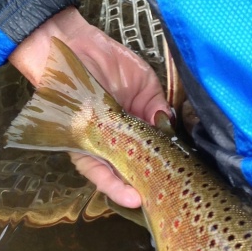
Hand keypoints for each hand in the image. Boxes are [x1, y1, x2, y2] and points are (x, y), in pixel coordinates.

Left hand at [9, 7, 169, 206]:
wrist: (69, 45)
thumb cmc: (105, 59)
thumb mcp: (143, 82)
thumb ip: (156, 105)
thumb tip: (170, 129)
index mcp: (134, 124)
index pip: (153, 149)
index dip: (166, 162)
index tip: (182, 176)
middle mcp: (117, 138)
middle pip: (136, 168)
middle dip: (153, 185)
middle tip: (170, 198)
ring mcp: (98, 143)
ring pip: (116, 175)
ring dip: (133, 191)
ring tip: (151, 204)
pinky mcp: (79, 145)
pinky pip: (95, 169)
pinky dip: (112, 184)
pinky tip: (131, 195)